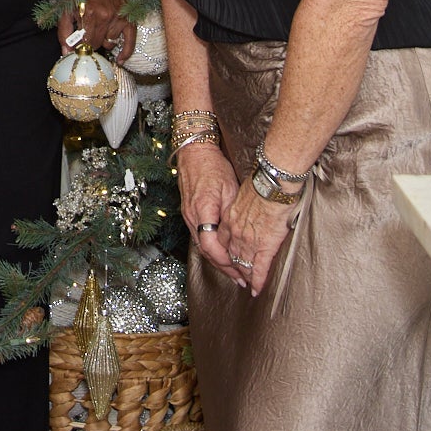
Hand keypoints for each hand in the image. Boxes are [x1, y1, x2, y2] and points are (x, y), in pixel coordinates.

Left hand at [59, 0, 135, 62]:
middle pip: (98, 44)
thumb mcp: (66, 8)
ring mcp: (119, 17)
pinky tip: (120, 60)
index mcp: (90, 14)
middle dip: (91, 43)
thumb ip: (64, 32)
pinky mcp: (128, 17)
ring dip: (103, 40)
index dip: (81, 48)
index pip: (86, 43)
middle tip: (87, 37)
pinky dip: (125, 52)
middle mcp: (106, 17)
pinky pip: (130, 40)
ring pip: (110, 42)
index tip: (78, 47)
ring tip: (99, 30)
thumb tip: (66, 52)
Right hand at [175, 141, 241, 287]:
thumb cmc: (212, 166)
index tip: (241, 270)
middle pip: (206, 251)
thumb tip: (240, 236)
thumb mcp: (230, 188)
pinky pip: (200, 238)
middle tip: (242, 279)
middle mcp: (192, 216)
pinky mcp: (189, 214)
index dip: (226, 261)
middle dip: (225, 268)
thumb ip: (232, 213)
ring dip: (218, 261)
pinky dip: (212, 250)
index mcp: (203, 209)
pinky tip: (222, 255)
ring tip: (235, 273)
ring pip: (202, 246)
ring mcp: (188, 216)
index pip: (211, 245)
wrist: (194, 151)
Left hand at [223, 179, 297, 295]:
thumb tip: (246, 206)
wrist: (271, 185)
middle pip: (231, 255)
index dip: (226, 252)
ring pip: (243, 264)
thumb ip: (241, 205)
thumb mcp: (242, 193)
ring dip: (246, 276)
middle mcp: (234, 232)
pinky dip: (258, 280)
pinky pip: (259, 268)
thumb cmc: (260, 184)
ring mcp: (248, 241)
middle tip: (238, 277)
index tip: (229, 258)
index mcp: (229, 219)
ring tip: (249, 285)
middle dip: (234, 268)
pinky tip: (258, 288)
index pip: (223, 241)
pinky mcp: (264, 246)